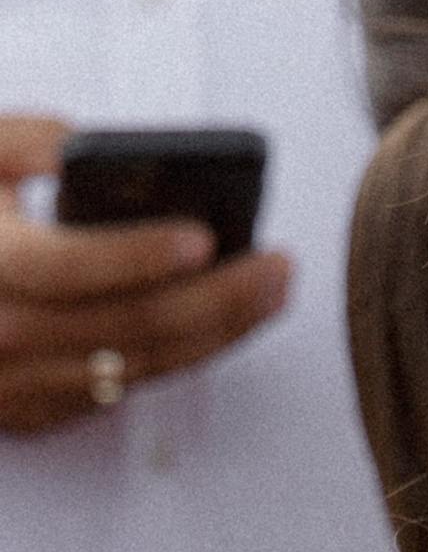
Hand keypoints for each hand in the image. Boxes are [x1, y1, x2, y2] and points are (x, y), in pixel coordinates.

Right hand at [0, 115, 289, 434]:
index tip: (204, 235)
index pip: (67, 267)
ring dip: (216, 334)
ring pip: (135, 369)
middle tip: (278, 266)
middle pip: (126, 328)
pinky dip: (179, 358)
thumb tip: (89, 142)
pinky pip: (120, 391)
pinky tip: (222, 324)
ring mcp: (13, 385)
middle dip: (216, 298)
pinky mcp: (30, 413)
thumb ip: (21, 138)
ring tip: (269, 291)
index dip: (138, 254)